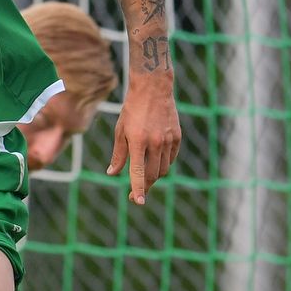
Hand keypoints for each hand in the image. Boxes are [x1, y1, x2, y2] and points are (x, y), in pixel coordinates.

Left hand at [106, 72, 180, 205]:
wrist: (153, 89)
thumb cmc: (132, 110)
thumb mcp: (120, 131)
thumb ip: (118, 154)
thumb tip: (112, 173)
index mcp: (138, 141)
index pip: (138, 172)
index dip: (138, 189)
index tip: (138, 201)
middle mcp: (155, 142)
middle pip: (153, 175)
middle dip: (145, 187)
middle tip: (136, 193)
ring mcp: (169, 140)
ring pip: (163, 169)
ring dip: (154, 177)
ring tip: (144, 176)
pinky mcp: (177, 137)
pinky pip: (171, 159)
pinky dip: (163, 165)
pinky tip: (155, 162)